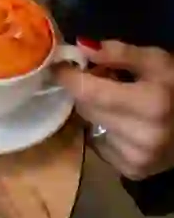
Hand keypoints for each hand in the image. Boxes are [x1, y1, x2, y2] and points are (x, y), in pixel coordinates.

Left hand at [57, 41, 173, 179]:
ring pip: (90, 126)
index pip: (89, 91)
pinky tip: (123, 126)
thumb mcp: (158, 63)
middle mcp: (143, 135)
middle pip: (86, 108)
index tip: (60, 66)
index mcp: (152, 104)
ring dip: (94, 112)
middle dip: (86, 92)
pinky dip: (103, 132)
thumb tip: (81, 46)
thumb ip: (120, 53)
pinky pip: (98, 145)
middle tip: (99, 82)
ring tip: (116, 104)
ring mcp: (136, 157)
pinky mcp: (132, 170)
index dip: (69, 77)